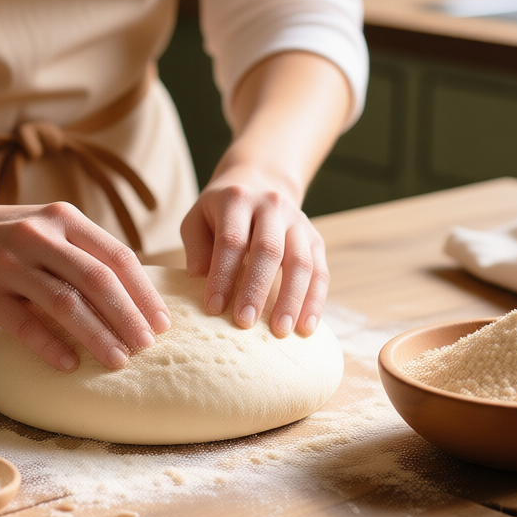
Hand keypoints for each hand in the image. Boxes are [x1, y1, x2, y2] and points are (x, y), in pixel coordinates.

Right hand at [0, 198, 171, 371]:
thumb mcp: (43, 228)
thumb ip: (81, 253)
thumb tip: (132, 297)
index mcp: (63, 219)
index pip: (117, 257)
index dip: (144, 292)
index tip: (163, 323)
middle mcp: (40, 235)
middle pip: (98, 280)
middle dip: (129, 317)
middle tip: (148, 348)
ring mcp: (10, 263)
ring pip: (66, 303)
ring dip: (98, 336)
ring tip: (118, 362)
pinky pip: (24, 323)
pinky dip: (50, 345)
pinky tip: (70, 365)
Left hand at [180, 164, 328, 337]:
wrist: (258, 185)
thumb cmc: (219, 214)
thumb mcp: (197, 220)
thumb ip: (196, 248)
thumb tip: (199, 281)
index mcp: (238, 200)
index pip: (231, 240)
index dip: (223, 275)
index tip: (213, 308)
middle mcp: (272, 206)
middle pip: (269, 249)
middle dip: (257, 289)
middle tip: (245, 322)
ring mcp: (298, 222)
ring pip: (301, 262)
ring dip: (291, 300)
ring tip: (281, 331)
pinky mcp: (316, 240)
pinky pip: (320, 272)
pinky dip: (315, 302)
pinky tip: (306, 327)